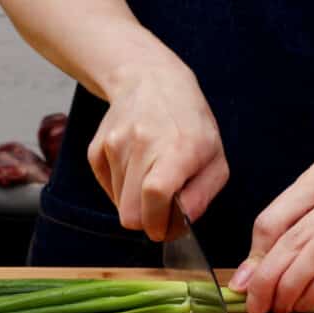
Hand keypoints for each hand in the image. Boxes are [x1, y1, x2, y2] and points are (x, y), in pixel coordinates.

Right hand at [88, 61, 227, 240]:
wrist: (151, 80)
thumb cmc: (191, 126)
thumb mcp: (215, 160)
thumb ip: (202, 195)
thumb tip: (183, 221)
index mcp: (177, 149)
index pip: (156, 194)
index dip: (158, 222)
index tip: (165, 231)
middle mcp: (142, 144)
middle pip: (131, 211)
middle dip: (147, 222)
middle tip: (163, 214)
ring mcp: (115, 144)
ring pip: (119, 204)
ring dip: (137, 204)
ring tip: (154, 183)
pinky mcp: (98, 147)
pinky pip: (108, 188)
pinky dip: (123, 191)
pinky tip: (138, 173)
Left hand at [229, 160, 313, 312]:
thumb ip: (286, 238)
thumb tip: (246, 278)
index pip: (275, 218)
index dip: (255, 257)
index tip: (245, 285)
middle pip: (294, 239)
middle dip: (269, 277)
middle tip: (258, 304)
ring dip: (291, 287)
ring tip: (281, 306)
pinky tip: (306, 303)